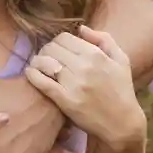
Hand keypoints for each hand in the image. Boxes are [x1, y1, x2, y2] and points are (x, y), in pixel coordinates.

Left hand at [25, 25, 146, 152]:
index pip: (64, 38)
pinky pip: (42, 82)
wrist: (122, 124)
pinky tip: (30, 73)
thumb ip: (104, 39)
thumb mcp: (121, 60)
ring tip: (38, 65)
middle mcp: (84, 66)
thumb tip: (81, 28)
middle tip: (46, 58)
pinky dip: (32, 75)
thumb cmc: (122, 90)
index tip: (57, 49)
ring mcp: (73, 84)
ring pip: (44, 62)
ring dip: (37, 61)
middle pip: (51, 48)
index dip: (57, 41)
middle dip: (46, 50)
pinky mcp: (65, 100)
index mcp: (96, 54)